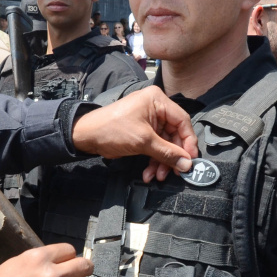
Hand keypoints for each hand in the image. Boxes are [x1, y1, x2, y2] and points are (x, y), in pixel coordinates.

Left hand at [72, 86, 197, 182]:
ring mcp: (149, 120)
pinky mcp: (142, 132)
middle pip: (174, 135)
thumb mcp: (143, 141)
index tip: (190, 159)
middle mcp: (155, 108)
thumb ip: (167, 152)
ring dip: (162, 162)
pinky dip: (154, 161)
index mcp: (157, 100)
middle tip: (174, 172)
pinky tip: (149, 172)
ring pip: (165, 144)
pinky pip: (155, 147)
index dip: (188, 142)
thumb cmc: (111, 129)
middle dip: (172, 156)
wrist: (86, 136)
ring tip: (158, 176)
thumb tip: (186, 163)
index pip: (182, 121)